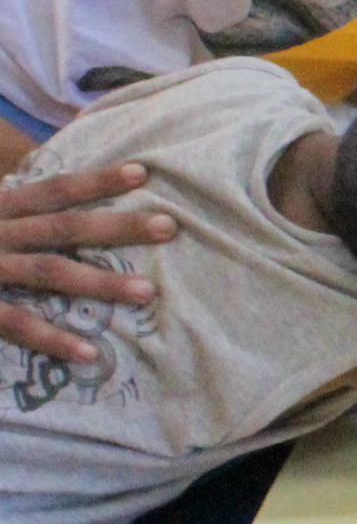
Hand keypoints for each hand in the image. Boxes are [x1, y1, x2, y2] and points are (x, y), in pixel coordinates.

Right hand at [0, 162, 172, 362]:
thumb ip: (6, 211)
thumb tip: (44, 203)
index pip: (51, 189)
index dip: (96, 179)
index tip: (144, 171)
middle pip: (63, 226)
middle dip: (118, 225)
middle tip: (172, 226)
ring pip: (48, 273)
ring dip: (100, 282)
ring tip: (149, 293)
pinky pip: (13, 322)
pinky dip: (51, 338)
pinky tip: (89, 351)